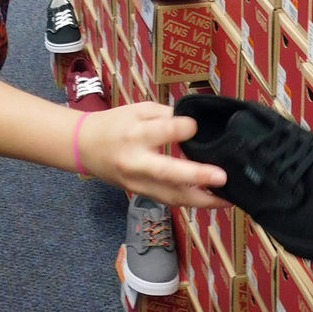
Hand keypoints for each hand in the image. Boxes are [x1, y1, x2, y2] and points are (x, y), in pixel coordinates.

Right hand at [76, 102, 225, 207]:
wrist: (84, 147)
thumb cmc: (115, 124)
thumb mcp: (138, 109)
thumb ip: (166, 115)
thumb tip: (195, 124)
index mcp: (134, 134)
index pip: (163, 131)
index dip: (183, 128)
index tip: (196, 126)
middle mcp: (136, 162)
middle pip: (167, 172)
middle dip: (197, 176)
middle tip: (222, 177)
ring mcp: (137, 183)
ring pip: (171, 196)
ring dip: (202, 200)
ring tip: (228, 198)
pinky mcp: (140, 194)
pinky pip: (169, 200)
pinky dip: (191, 202)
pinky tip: (211, 200)